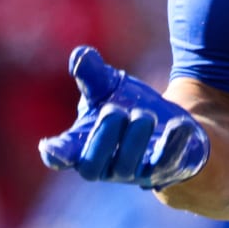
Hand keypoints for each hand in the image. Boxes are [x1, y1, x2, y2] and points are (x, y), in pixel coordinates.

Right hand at [38, 46, 210, 188]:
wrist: (171, 124)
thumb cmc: (128, 106)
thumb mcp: (109, 87)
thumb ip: (92, 75)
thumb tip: (80, 54)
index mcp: (83, 145)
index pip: (64, 155)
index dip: (56, 154)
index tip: (50, 147)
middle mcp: (105, 165)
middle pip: (92, 167)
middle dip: (103, 138)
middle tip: (114, 111)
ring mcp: (134, 172)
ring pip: (126, 167)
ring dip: (135, 140)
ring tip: (144, 115)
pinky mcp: (164, 171)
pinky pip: (165, 165)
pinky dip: (171, 145)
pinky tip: (179, 126)